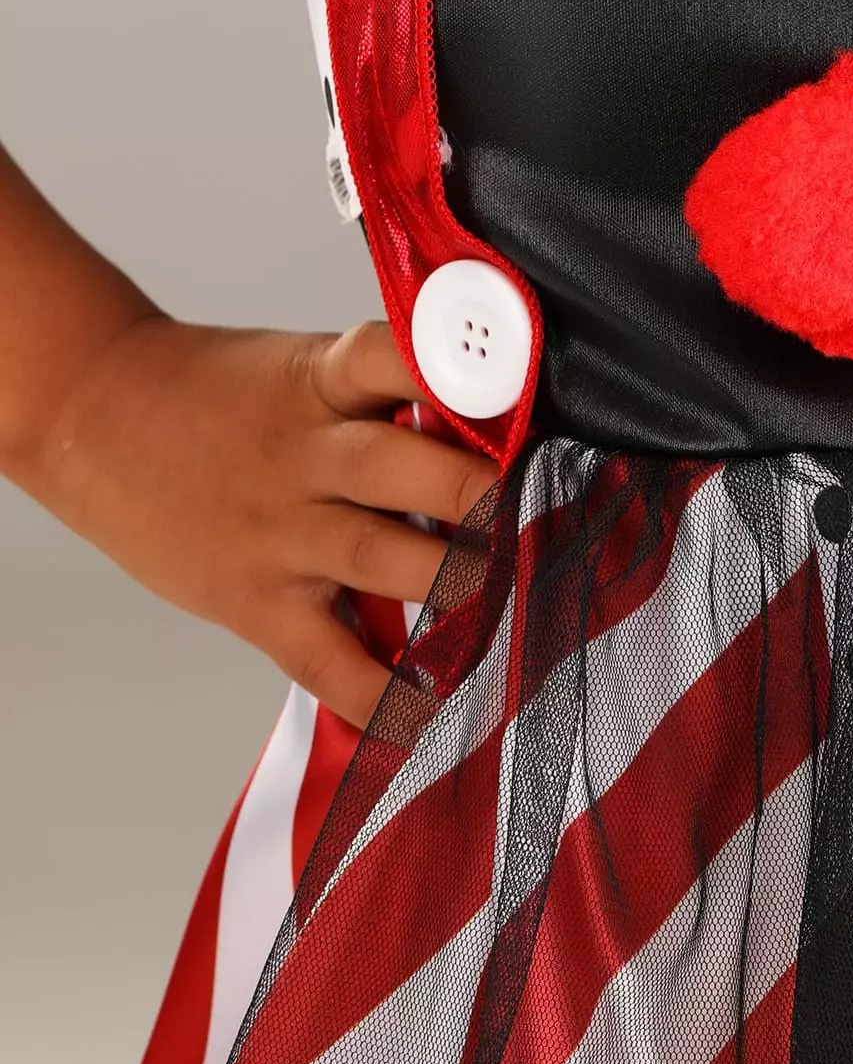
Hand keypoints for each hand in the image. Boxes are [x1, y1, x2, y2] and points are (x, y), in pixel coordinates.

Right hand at [23, 317, 497, 727]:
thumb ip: (384, 393)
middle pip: (400, 467)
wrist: (98, 417)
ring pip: (380, 556)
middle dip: (478, 490)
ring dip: (455, 579)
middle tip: (543, 506)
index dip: (454, 369)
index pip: (390, 357)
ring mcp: (279, 532)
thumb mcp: (303, 366)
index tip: (519, 389)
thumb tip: (496, 420)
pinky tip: (429, 707)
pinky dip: (379, 691)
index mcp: (322, 380)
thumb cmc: (220, 393)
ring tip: (517, 595)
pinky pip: (326, 659)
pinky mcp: (255, 602)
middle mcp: (304, 454)